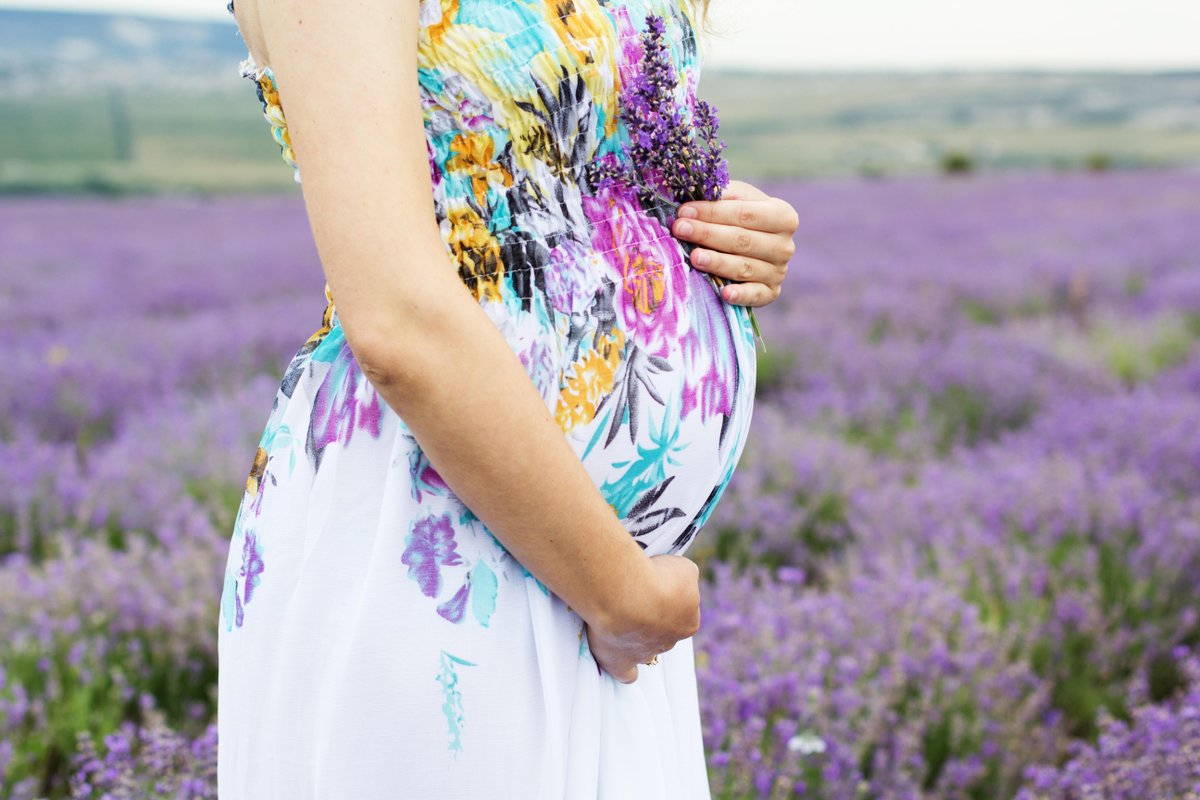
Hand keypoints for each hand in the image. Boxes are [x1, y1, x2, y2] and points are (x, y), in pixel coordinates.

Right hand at [583, 553, 700, 683]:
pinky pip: (626, 674)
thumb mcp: (684, 568)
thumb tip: (681, 580)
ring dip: (635, 636)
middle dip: (651, 616)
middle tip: (632, 593)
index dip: (668, 598)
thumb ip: (685, 577)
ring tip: (618, 614)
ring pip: (645, 649)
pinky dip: (623, 670)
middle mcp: (670, 642)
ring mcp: (645, 654)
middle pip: (662, 631)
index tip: (654, 584)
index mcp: (689, 622)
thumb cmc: (656, 577)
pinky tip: (617, 661)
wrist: (627, 594)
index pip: (682, 611)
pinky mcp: (620, 662)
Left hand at [672, 179, 798, 306]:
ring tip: (693, 257)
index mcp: (783, 216)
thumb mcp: (735, 198)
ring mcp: (779, 271)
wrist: (751, 243)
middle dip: (708, 234)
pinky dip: (741, 295)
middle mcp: (784, 245)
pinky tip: (725, 293)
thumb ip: (720, 194)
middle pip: (743, 240)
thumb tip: (695, 189)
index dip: (714, 212)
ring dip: (717, 262)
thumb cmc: (739, 217)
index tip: (685, 211)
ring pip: (745, 267)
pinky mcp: (771, 292)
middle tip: (680, 229)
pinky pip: (756, 295)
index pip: (746, 214)